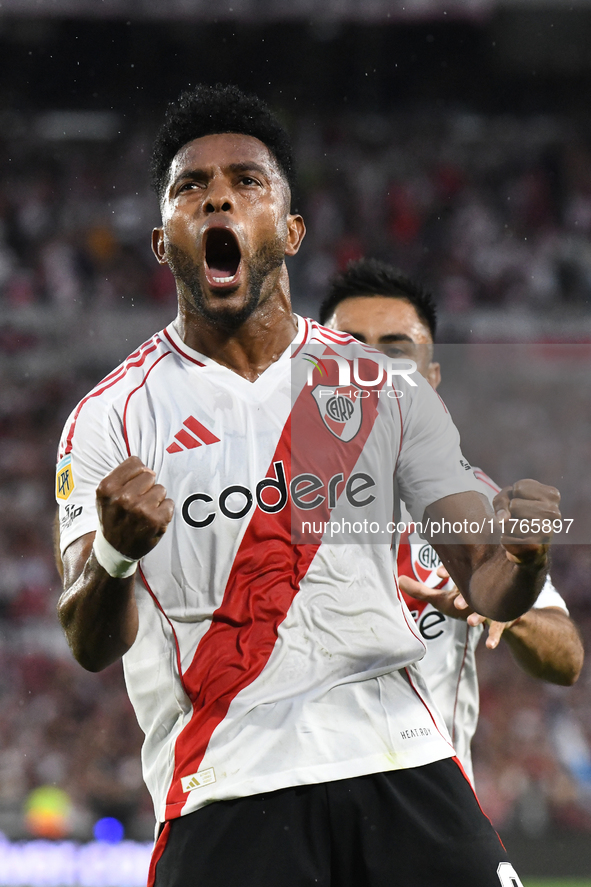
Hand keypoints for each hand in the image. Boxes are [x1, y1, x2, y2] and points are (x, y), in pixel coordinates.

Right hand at [96, 456, 173, 559]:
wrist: (115, 550)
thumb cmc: (114, 517)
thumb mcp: (106, 495)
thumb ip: (123, 476)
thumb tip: (148, 469)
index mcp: (107, 488)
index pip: (135, 462)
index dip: (137, 473)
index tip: (133, 485)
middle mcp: (122, 498)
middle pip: (149, 475)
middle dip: (146, 487)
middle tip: (137, 502)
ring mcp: (140, 510)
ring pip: (161, 489)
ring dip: (156, 499)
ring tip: (143, 512)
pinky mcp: (156, 520)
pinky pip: (169, 503)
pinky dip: (164, 511)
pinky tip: (152, 520)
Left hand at [399, 565, 515, 640]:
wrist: (498, 614)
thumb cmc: (465, 602)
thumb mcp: (442, 598)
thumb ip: (422, 590)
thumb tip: (398, 580)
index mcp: (465, 581)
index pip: (457, 572)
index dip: (448, 571)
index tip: (439, 574)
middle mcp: (480, 590)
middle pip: (474, 591)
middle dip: (466, 597)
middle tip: (458, 604)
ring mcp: (493, 605)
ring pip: (487, 609)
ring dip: (479, 616)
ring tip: (471, 623)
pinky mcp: (503, 619)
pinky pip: (499, 627)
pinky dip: (494, 636)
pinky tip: (489, 645)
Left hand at [493, 479, 559, 565]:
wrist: (528, 547)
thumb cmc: (518, 514)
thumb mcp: (508, 498)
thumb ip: (501, 501)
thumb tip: (503, 520)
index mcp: (552, 495)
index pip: (518, 488)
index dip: (514, 495)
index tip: (524, 503)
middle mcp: (554, 513)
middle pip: (514, 505)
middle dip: (510, 511)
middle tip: (522, 519)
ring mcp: (546, 530)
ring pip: (508, 521)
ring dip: (507, 525)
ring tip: (520, 529)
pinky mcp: (534, 546)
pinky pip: (505, 536)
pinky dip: (506, 538)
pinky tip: (518, 540)